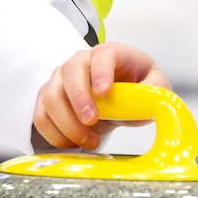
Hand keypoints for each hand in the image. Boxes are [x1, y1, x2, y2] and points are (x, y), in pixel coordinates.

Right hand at [32, 41, 171, 149]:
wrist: (118, 97)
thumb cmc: (136, 87)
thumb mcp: (155, 87)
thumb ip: (156, 91)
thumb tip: (153, 100)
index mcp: (111, 53)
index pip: (103, 55)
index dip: (101, 72)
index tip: (105, 93)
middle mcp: (82, 61)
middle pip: (70, 72)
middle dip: (79, 99)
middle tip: (92, 121)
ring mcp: (61, 79)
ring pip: (51, 96)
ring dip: (67, 123)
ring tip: (91, 140)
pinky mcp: (49, 98)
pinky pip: (41, 116)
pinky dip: (54, 134)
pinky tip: (72, 143)